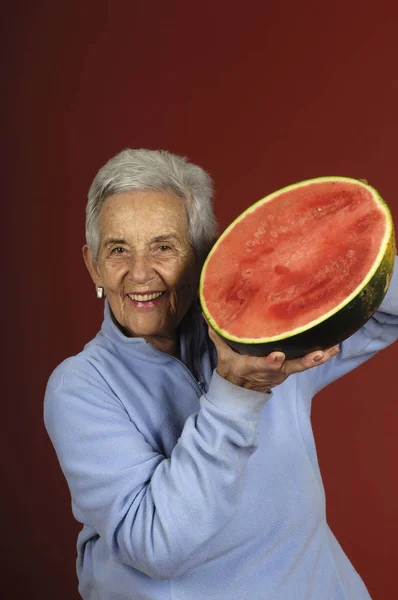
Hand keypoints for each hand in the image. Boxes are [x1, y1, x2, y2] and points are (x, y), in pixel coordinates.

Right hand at [207, 325, 338, 392]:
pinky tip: (333, 347)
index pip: (261, 365)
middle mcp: (271, 372)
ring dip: (318, 358)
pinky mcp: (289, 370)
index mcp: (252, 367)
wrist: (240, 391)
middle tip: (318, 354)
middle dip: (304, 361)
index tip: (278, 356)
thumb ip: (218, 335)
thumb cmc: (232, 368)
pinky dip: (319, 356)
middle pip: (290, 367)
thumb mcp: (223, 354)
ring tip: (333, 348)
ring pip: (302, 366)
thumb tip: (207, 314)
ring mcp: (282, 373)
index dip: (270, 362)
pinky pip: (305, 363)